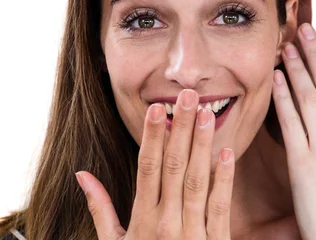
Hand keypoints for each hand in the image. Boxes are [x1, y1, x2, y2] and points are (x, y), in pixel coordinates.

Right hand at [75, 89, 234, 238]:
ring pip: (196, 181)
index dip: (152, 137)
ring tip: (206, 113)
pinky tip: (227, 152)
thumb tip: (81, 174)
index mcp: (142, 219)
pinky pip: (220, 207)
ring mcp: (192, 232)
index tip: (157, 108)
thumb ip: (100, 209)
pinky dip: (223, 179)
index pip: (147, 169)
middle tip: (187, 95)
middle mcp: (166, 223)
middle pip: (172, 167)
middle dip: (180, 129)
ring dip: (201, 145)